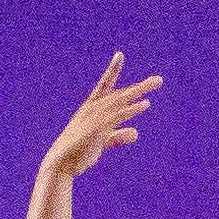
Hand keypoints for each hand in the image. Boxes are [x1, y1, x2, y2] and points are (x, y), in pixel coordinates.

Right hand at [39, 53, 161, 186]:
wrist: (60, 163)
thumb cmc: (78, 152)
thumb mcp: (101, 142)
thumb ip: (117, 136)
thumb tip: (134, 132)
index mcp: (90, 108)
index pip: (104, 86)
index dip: (112, 70)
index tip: (120, 55)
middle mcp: (93, 110)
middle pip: (120, 95)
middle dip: (140, 87)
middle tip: (159, 80)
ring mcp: (96, 119)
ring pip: (121, 102)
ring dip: (139, 92)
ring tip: (156, 85)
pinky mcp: (98, 129)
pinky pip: (118, 116)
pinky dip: (131, 108)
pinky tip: (145, 103)